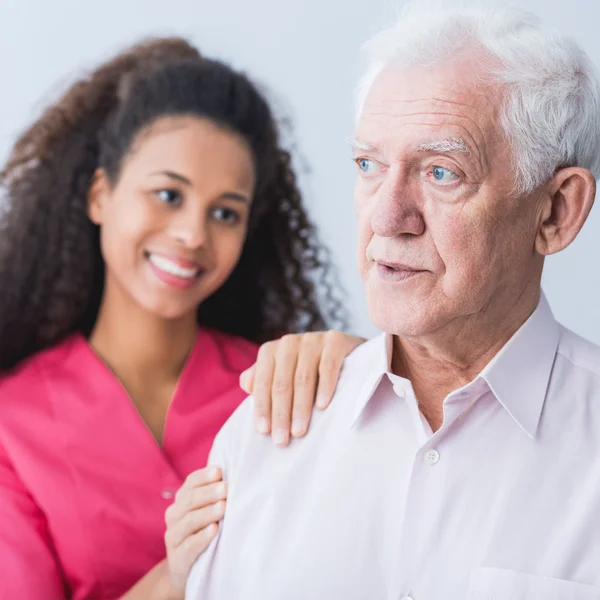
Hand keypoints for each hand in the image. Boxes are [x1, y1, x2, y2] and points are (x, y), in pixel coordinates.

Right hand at [164, 467, 226, 592]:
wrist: (188, 567)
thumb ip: (216, 494)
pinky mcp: (177, 558)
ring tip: (223, 507)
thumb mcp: (207, 510)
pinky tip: (214, 530)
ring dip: (207, 512)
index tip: (219, 472)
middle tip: (226, 489)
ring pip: (189, 521)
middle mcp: (174, 515)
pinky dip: (202, 537)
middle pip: (189, 500)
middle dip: (209, 493)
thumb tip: (235, 476)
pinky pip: (189, 545)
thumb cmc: (204, 531)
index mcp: (181, 499)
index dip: (203, 476)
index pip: (191, 483)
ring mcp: (173, 537)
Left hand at [240, 331, 365, 445]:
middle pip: (282, 383)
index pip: (263, 382)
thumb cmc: (305, 368)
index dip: (262, 407)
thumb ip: (262, 378)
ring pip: (303, 378)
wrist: (343, 349)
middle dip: (281, 414)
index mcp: (271, 350)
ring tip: (300, 431)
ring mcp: (312, 339)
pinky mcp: (335, 340)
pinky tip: (323, 407)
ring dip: (300, 407)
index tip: (264, 432)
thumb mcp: (281, 371)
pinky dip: (325, 387)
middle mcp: (289, 342)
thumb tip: (247, 386)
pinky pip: (328, 367)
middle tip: (282, 440)